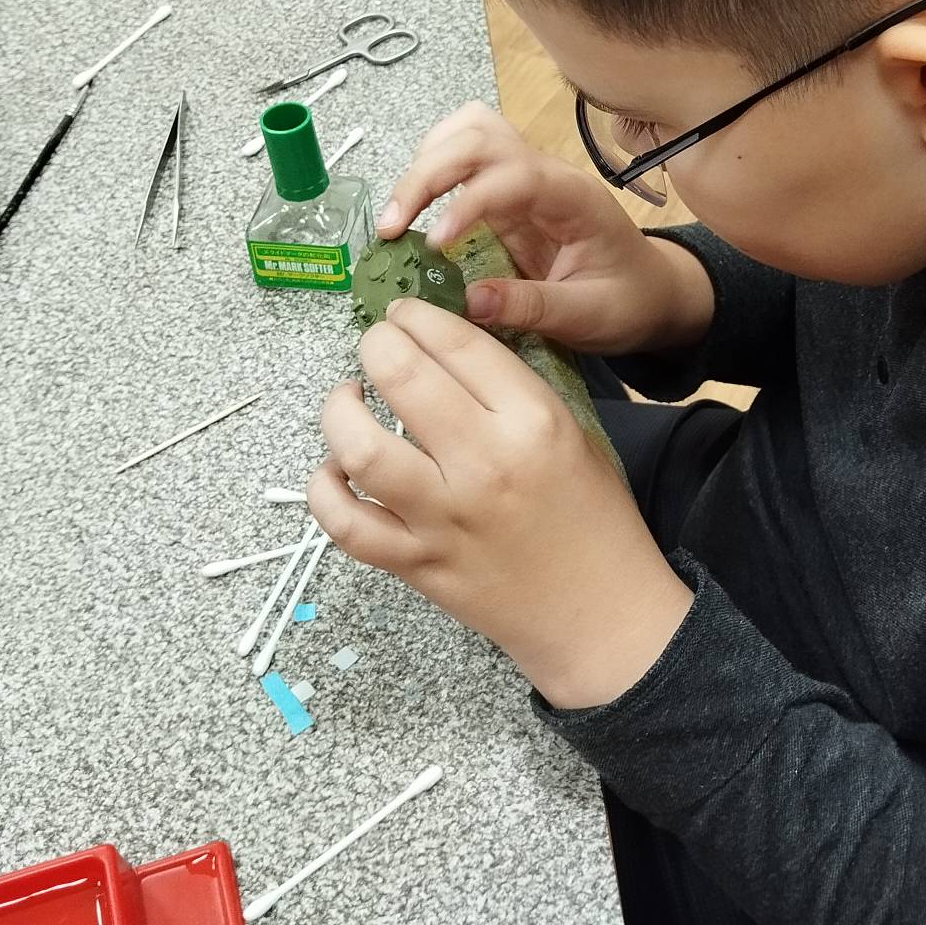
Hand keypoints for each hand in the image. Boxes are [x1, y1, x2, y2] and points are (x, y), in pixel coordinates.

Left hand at [310, 298, 694, 709]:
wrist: (600, 612)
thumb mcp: (573, 431)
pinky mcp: (416, 564)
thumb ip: (514, 389)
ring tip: (347, 400)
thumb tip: (444, 348)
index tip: (405, 314)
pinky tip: (335, 470)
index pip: (457, 343)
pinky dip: (325, 491)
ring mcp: (443, 518)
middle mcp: (484, 463)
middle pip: (401, 376)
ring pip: (359, 448)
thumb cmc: (594, 516)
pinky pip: (345, 524)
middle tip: (376, 346)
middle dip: (377, 344)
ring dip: (339, 411)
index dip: (419, 316)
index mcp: (533, 421)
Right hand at [375, 103, 709, 355]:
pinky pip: (463, 158)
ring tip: (397, 216)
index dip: (467, 202)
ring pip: (468, 131)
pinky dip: (430, 172)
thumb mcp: (588, 315)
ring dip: (425, 162)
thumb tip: (467, 301)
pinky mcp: (504, 195)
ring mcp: (524, 179)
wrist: (652, 292)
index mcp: (574, 198)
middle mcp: (546, 175)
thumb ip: (531, 307)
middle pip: (480, 136)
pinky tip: (413, 213)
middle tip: (390, 226)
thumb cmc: (628, 301)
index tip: (434, 245)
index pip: (513, 175)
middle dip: (427, 172)